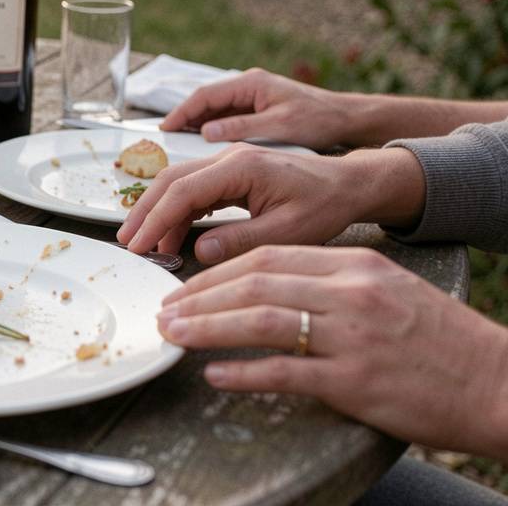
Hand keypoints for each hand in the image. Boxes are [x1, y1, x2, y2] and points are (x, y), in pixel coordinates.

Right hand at [115, 145, 423, 263]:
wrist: (350, 184)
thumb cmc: (326, 205)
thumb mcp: (288, 230)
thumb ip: (240, 240)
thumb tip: (197, 252)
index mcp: (242, 166)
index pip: (184, 191)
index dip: (156, 219)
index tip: (138, 245)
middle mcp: (230, 157)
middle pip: (171, 179)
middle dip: (144, 211)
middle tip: (126, 242)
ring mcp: (229, 162)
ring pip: (178, 181)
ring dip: (157, 210)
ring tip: (142, 242)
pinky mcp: (232, 172)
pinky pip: (194, 187)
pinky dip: (176, 210)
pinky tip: (171, 235)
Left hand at [156, 246, 507, 459]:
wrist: (497, 382)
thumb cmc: (438, 341)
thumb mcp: (386, 290)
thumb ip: (329, 284)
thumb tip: (266, 291)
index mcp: (353, 265)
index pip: (267, 258)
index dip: (216, 273)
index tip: (185, 289)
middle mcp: (350, 293)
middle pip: (255, 283)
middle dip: (200, 297)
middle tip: (165, 311)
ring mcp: (353, 335)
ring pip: (261, 321)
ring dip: (208, 328)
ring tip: (174, 335)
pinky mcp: (356, 379)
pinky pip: (286, 371)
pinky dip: (244, 372)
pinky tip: (215, 374)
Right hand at [161, 68, 358, 149]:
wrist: (348, 120)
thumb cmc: (320, 121)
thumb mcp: (281, 126)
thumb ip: (242, 128)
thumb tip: (206, 132)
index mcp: (251, 84)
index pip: (205, 95)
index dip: (182, 111)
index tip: (164, 128)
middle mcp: (248, 87)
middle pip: (204, 101)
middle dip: (182, 119)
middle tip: (162, 139)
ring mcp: (252, 98)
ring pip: (213, 110)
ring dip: (194, 126)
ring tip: (176, 146)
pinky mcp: (256, 111)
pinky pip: (225, 119)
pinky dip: (210, 131)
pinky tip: (202, 148)